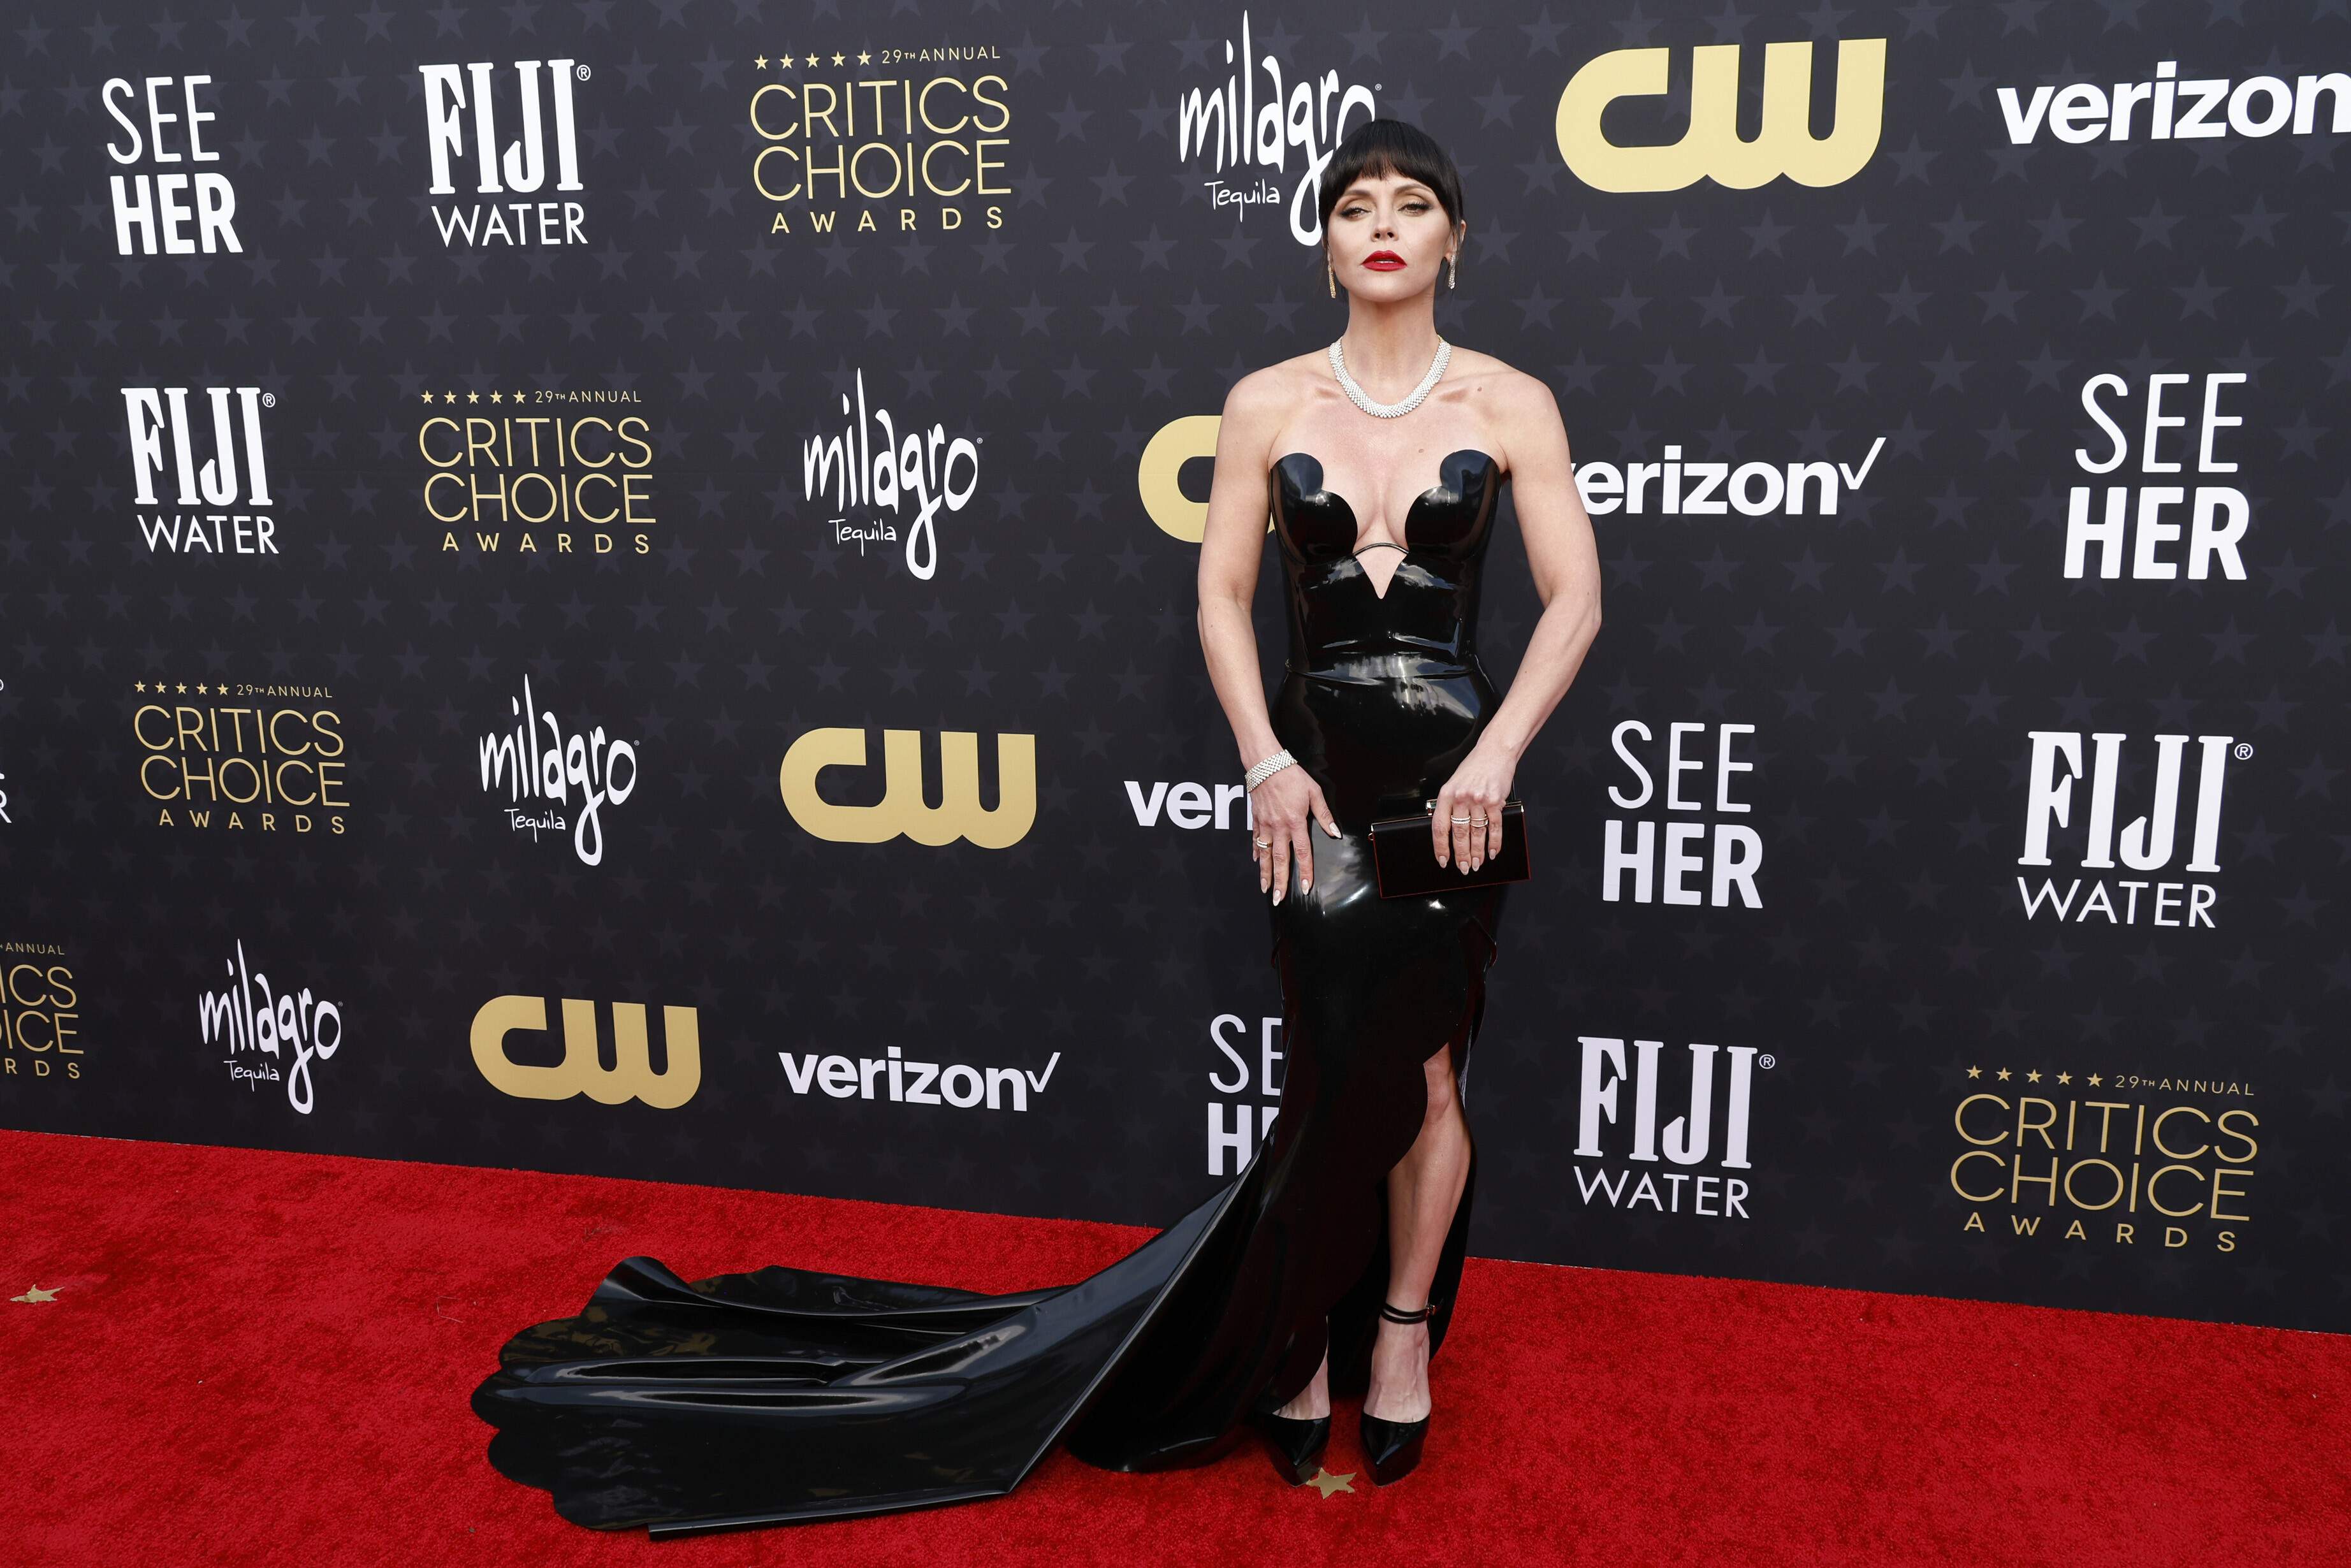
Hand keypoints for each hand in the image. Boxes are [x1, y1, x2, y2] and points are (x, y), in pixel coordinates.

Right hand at [1248, 763, 1339, 904]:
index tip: (1304, 887)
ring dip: (1265, 873)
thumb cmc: (1291, 775)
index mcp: (1295, 822)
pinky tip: (1256, 862)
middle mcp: (1279, 827)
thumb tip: (1334, 832)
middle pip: (1280, 860)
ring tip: (1265, 888)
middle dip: (1280, 881)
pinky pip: (1255, 840)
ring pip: (1265, 854)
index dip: (1304, 871)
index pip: (1302, 853)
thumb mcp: (1314, 792)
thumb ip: (1324, 815)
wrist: (1266, 764)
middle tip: (1278, 898)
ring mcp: (1265, 825)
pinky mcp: (1256, 819)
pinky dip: (1256, 852)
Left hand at [1431, 746, 1513, 872]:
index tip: (1443, 860)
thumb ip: (1449, 805)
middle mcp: (1461, 798)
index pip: (1440, 827)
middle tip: (1463, 868)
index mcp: (1446, 795)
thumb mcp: (1453, 783)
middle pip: (1459, 834)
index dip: (1441, 847)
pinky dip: (1494, 843)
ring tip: (1476, 864)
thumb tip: (1447, 830)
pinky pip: (1494, 827)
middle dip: (1461, 855)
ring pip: (1477, 834)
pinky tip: (1493, 852)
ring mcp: (1479, 800)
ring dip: (1477, 853)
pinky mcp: (1496, 801)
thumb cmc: (1473, 767)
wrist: (1494, 752)